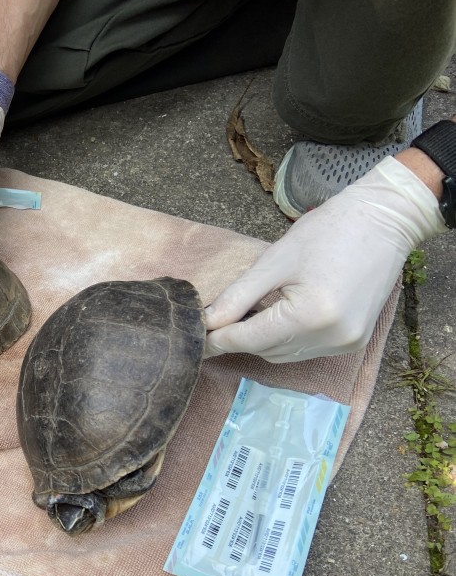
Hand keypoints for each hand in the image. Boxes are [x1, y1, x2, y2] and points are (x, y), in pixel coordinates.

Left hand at [205, 156, 444, 361]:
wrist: (384, 221)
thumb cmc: (328, 232)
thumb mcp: (274, 261)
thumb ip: (238, 296)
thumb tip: (207, 322)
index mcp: (310, 316)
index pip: (249, 339)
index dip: (217, 339)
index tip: (193, 336)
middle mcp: (331, 338)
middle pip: (265, 349)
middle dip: (238, 337)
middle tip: (215, 319)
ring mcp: (345, 343)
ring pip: (283, 354)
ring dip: (261, 340)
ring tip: (247, 314)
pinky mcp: (353, 342)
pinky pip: (305, 350)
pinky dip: (285, 339)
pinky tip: (278, 316)